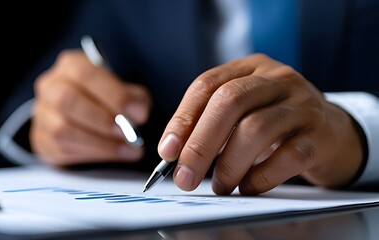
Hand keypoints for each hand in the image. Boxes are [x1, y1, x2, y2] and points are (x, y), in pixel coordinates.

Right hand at [30, 49, 150, 166]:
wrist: (83, 115)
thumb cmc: (106, 98)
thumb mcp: (124, 90)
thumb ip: (134, 97)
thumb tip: (138, 112)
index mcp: (70, 65)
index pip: (85, 74)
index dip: (114, 95)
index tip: (139, 114)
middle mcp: (50, 86)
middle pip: (67, 101)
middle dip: (102, 120)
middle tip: (129, 133)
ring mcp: (42, 114)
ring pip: (63, 130)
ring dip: (100, 143)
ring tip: (127, 148)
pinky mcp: (42, 140)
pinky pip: (63, 150)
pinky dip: (94, 155)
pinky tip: (115, 154)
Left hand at [158, 54, 364, 194]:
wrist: (332, 131)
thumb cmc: (275, 121)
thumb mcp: (243, 110)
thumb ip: (211, 123)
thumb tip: (175, 154)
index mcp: (250, 68)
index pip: (207, 85)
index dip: (183, 119)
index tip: (168, 152)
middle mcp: (277, 79)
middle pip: (229, 102)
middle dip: (200, 144)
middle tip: (185, 177)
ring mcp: (302, 104)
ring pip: (256, 129)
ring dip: (229, 165)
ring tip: (219, 186)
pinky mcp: (320, 135)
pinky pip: (287, 157)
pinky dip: (261, 177)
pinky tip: (248, 187)